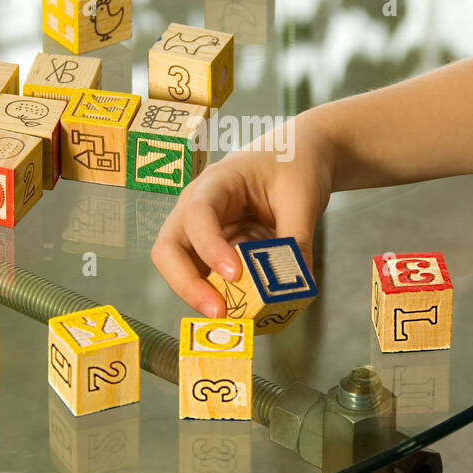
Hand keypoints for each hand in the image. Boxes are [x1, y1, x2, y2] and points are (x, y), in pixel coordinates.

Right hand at [151, 120, 332, 316]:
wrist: (301, 154)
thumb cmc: (295, 163)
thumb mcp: (303, 198)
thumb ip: (297, 240)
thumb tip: (298, 285)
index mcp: (218, 180)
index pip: (197, 214)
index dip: (210, 247)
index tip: (235, 274)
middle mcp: (198, 205)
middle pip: (169, 247)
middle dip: (186, 283)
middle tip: (218, 311)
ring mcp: (204, 229)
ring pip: (182, 266)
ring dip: (201, 294)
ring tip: (233, 318)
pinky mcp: (217, 248)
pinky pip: (207, 275)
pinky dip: (220, 294)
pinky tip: (244, 308)